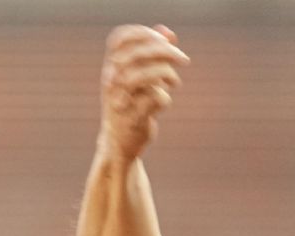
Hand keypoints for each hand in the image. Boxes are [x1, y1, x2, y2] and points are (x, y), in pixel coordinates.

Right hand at [99, 24, 189, 158]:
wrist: (119, 143)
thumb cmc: (132, 105)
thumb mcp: (140, 78)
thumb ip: (153, 54)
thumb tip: (168, 32)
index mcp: (110, 68)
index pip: (119, 39)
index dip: (143, 33)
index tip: (165, 40)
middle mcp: (111, 82)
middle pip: (136, 54)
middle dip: (165, 52)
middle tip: (183, 59)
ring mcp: (121, 101)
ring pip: (143, 77)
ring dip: (166, 74)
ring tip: (175, 83)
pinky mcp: (134, 119)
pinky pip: (154, 100)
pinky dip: (165, 98)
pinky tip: (164, 103)